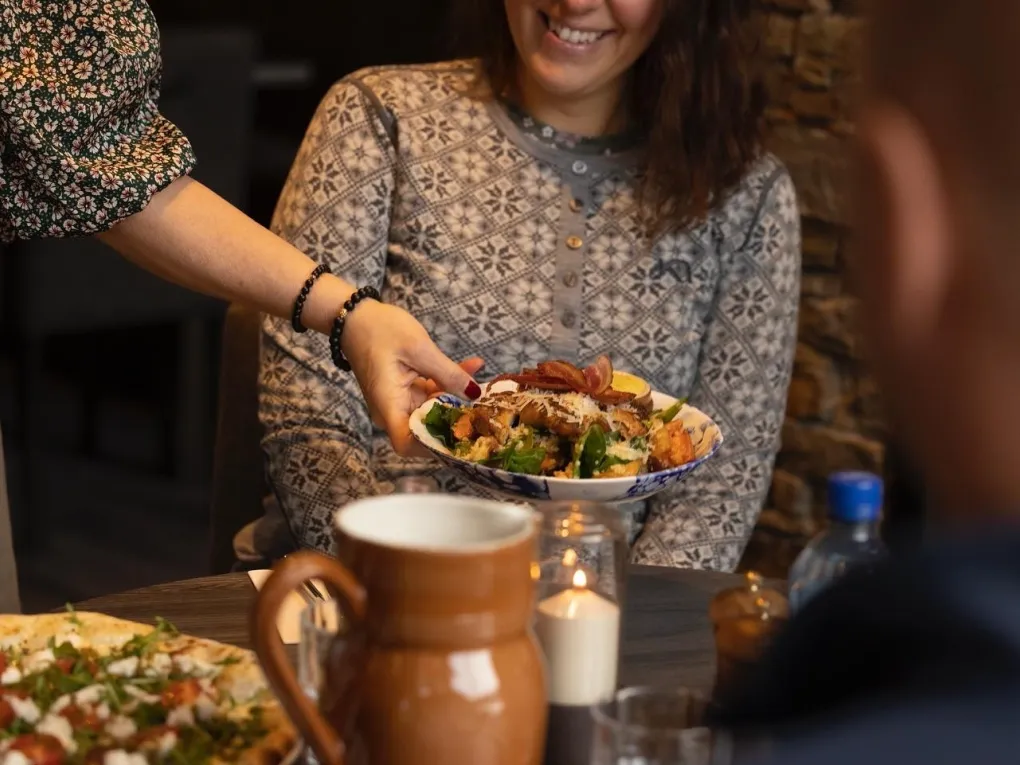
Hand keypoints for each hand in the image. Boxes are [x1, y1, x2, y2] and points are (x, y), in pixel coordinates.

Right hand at [340, 300, 482, 454]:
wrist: (356, 317)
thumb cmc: (379, 330)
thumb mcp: (419, 348)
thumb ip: (448, 373)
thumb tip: (475, 394)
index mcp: (389, 406)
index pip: (408, 444)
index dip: (435, 445)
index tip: (465, 433)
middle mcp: (392, 411)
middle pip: (426, 430)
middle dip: (458, 420)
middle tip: (487, 407)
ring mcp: (399, 403)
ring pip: (434, 411)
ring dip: (458, 398)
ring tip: (483, 382)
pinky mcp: (406, 392)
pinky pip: (431, 395)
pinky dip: (449, 384)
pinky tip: (471, 367)